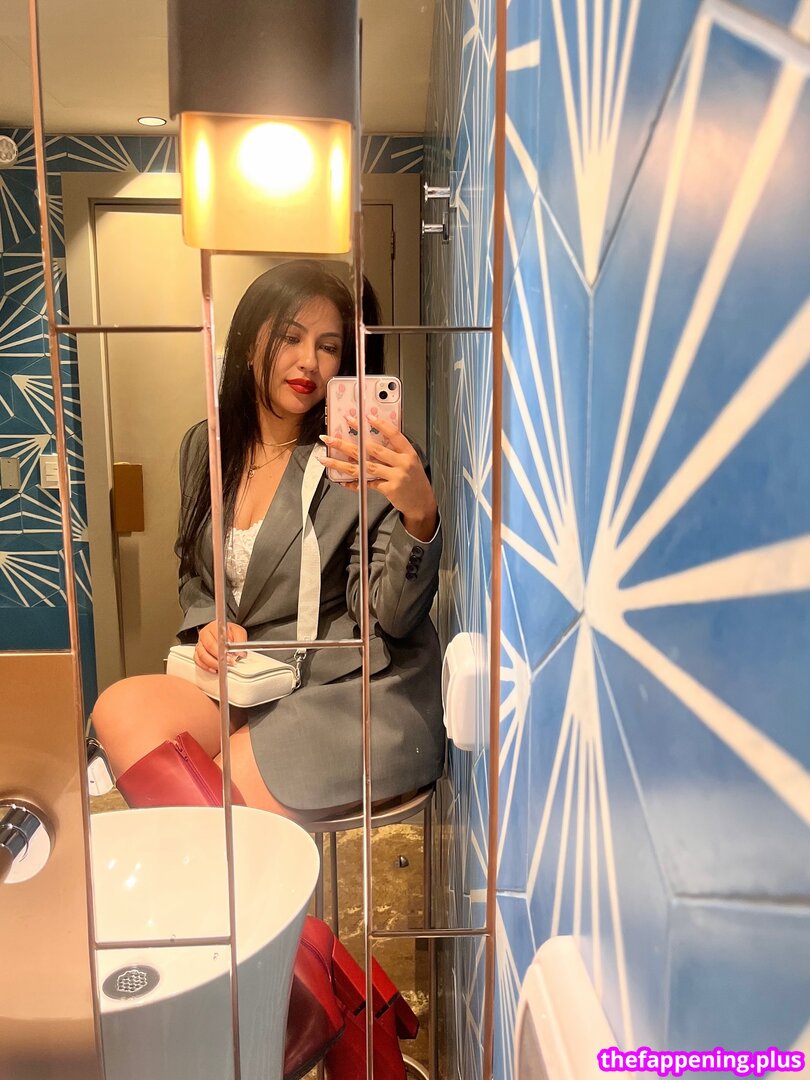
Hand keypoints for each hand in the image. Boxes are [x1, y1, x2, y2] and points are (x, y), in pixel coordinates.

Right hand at [195, 620, 246, 672]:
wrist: (226, 631)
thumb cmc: (230, 631)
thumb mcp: (238, 632)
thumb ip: (240, 640)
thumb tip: (240, 652)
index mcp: (212, 628)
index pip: (212, 642)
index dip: (220, 652)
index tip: (229, 658)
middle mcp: (204, 635)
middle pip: (205, 651)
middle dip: (217, 660)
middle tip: (228, 663)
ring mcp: (200, 644)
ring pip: (201, 657)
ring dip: (212, 664)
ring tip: (222, 667)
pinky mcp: (198, 652)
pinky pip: (198, 661)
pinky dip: (206, 667)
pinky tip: (214, 668)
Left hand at [320, 415, 437, 540]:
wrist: (422, 503)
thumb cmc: (414, 481)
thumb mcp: (410, 462)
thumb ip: (394, 452)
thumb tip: (367, 444)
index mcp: (408, 452)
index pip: (393, 434)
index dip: (379, 424)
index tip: (364, 418)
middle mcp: (402, 463)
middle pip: (371, 449)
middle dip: (348, 443)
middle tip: (331, 438)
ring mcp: (396, 476)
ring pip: (364, 466)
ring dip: (342, 462)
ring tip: (326, 459)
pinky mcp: (389, 489)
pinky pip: (367, 484)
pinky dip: (353, 483)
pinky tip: (341, 481)